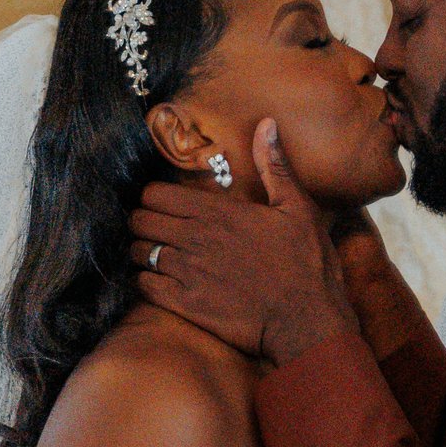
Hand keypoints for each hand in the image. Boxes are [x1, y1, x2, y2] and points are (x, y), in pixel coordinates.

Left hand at [130, 120, 360, 366]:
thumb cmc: (307, 266)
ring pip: (138, 253)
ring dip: (142, 251)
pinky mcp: (185, 305)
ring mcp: (187, 273)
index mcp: (218, 212)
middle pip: (140, 220)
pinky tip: (157, 281)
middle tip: (154, 228)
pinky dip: (144, 281)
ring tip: (153, 254)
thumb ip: (274, 167)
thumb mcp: (298, 209)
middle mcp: (195, 239)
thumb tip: (266, 123)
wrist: (305, 323)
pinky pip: (143, 286)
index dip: (153, 197)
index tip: (162, 203)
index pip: (156, 194)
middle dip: (143, 221)